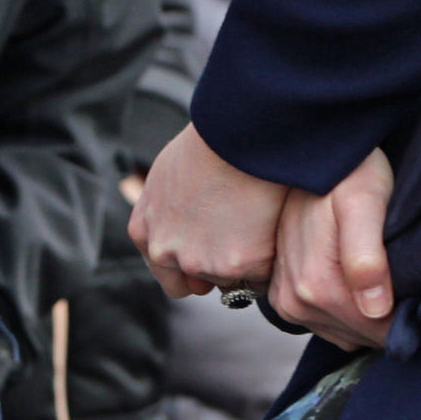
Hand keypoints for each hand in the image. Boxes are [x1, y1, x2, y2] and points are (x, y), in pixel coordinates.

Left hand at [129, 125, 287, 299]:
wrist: (239, 134)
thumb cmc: (208, 144)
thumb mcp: (166, 179)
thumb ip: (166, 214)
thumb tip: (181, 229)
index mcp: (146, 233)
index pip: (170, 276)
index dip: (193, 268)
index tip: (213, 252)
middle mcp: (168, 254)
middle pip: (199, 285)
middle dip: (218, 271)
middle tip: (240, 240)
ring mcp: (204, 264)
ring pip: (234, 281)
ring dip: (247, 262)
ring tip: (259, 222)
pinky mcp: (242, 267)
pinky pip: (264, 277)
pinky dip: (271, 259)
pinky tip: (274, 226)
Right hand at [271, 149, 396, 350]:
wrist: (314, 154)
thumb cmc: (348, 172)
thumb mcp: (365, 202)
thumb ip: (366, 256)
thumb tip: (375, 308)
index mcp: (316, 286)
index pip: (377, 332)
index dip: (406, 315)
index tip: (419, 286)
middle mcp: (295, 302)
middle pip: (361, 334)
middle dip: (387, 314)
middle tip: (400, 273)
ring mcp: (287, 303)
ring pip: (347, 331)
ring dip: (368, 313)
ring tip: (381, 272)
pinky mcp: (285, 298)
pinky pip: (329, 324)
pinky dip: (349, 310)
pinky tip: (360, 279)